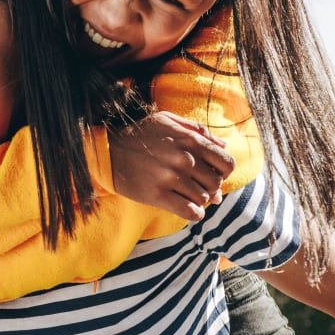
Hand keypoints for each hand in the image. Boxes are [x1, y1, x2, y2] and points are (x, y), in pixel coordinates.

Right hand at [108, 111, 235, 220]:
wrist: (107, 150)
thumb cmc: (140, 134)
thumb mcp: (169, 121)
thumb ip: (198, 130)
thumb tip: (223, 146)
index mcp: (190, 140)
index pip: (227, 163)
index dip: (223, 172)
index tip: (213, 174)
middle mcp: (184, 159)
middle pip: (215, 183)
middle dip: (210, 187)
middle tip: (198, 187)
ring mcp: (170, 178)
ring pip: (202, 198)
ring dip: (198, 200)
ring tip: (187, 195)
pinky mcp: (157, 195)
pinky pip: (189, 212)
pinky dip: (194, 213)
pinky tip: (188, 209)